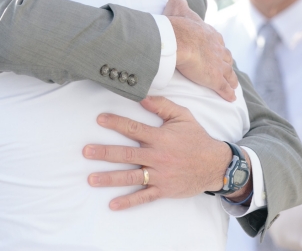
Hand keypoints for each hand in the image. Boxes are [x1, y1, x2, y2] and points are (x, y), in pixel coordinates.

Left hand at [83, 96, 233, 209]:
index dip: (116, 123)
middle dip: (105, 153)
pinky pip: (144, 197)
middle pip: (127, 154)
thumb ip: (163, 106)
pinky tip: (112, 204)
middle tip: (86, 152)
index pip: (134, 129)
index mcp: (160, 138)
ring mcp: (159, 175)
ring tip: (91, 179)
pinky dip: (128, 201)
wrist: (215, 165)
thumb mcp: (183, 116)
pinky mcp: (163, 189)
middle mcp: (157, 156)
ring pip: (131, 177)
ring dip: (110, 178)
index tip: (100, 119)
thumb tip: (143, 98)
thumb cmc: (196, 139)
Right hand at [164, 0, 237, 101]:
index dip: (217, 48)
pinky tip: (230, 98)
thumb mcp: (178, 8)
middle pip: (226, 58)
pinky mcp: (215, 79)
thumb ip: (180, 4)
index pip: (217, 43)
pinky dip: (228, 93)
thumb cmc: (177, 25)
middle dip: (226, 63)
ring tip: (232, 85)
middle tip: (225, 68)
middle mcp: (218, 49)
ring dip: (230, 80)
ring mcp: (219, 65)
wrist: (178, 40)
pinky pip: (224, 88)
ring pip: (228, 73)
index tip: (216, 52)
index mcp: (211, 35)